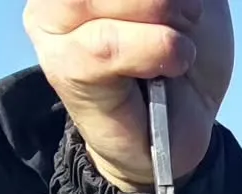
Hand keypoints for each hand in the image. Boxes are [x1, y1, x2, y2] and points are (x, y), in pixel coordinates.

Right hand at [23, 0, 234, 189]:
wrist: (180, 132)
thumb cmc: (183, 57)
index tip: (188, 5)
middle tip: (189, 16)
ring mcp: (52, 20)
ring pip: (109, 0)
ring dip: (162, 15)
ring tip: (182, 45)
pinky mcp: (63, 65)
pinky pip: (107, 44)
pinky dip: (154, 48)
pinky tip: (176, 60)